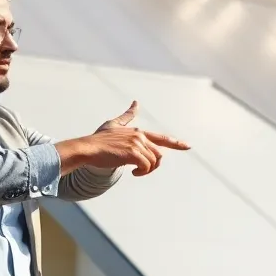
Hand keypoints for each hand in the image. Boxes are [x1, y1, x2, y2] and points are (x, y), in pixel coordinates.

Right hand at [60, 101, 189, 176]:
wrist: (88, 148)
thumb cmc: (99, 140)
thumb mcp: (114, 124)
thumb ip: (127, 116)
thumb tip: (136, 103)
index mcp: (138, 132)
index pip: (161, 138)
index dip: (175, 143)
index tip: (188, 146)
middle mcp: (140, 136)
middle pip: (159, 154)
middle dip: (153, 166)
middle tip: (140, 170)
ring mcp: (137, 144)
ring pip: (153, 161)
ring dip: (146, 170)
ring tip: (135, 171)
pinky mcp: (132, 153)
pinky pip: (146, 166)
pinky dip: (142, 172)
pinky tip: (133, 173)